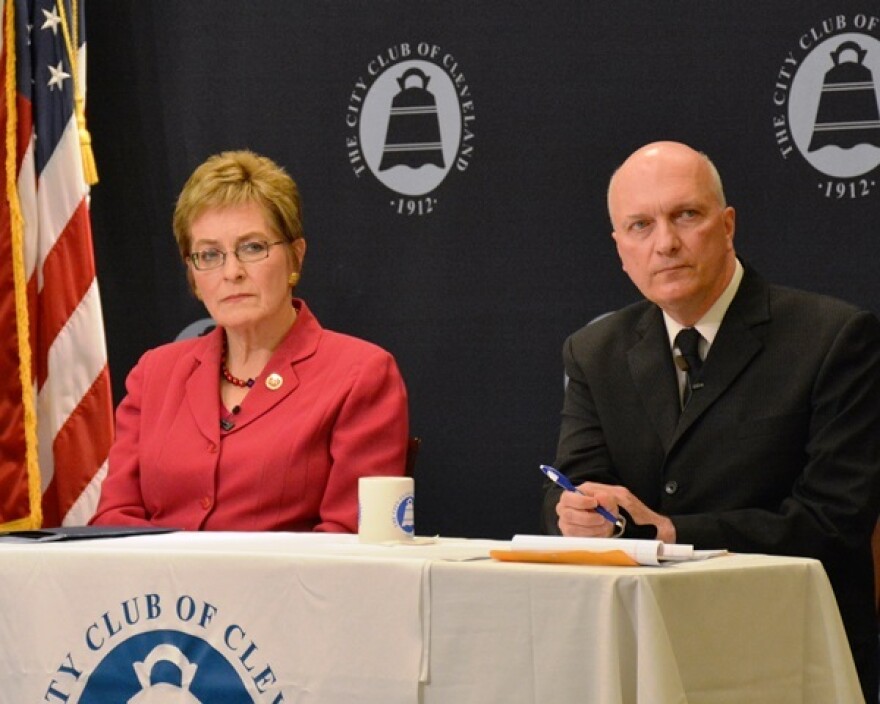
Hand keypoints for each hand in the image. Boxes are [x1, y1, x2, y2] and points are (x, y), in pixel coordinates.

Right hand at [557, 482, 675, 542]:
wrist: (642, 529)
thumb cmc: (631, 511)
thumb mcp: (624, 498)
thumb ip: (611, 496)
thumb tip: (599, 498)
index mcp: (584, 492)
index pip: (568, 495)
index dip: (580, 501)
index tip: (595, 505)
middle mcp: (574, 506)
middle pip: (565, 512)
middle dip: (587, 518)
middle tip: (603, 519)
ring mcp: (572, 522)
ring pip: (570, 527)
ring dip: (591, 529)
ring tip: (606, 526)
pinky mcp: (575, 536)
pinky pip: (575, 538)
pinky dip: (591, 537)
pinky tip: (602, 534)